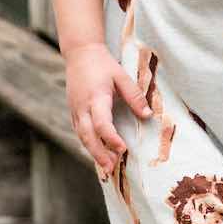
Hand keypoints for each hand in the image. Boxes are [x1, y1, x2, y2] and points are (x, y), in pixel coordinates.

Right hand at [64, 42, 153, 175]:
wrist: (80, 54)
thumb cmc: (103, 64)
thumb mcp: (121, 76)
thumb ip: (134, 96)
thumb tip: (148, 115)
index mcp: (96, 97)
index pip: (101, 123)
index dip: (111, 138)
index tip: (122, 149)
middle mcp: (82, 107)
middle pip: (88, 136)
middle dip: (99, 154)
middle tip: (111, 168)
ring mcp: (75, 111)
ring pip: (82, 137)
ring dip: (93, 153)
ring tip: (107, 168)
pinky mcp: (74, 112)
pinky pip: (80, 132)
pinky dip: (88, 145)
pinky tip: (98, 155)